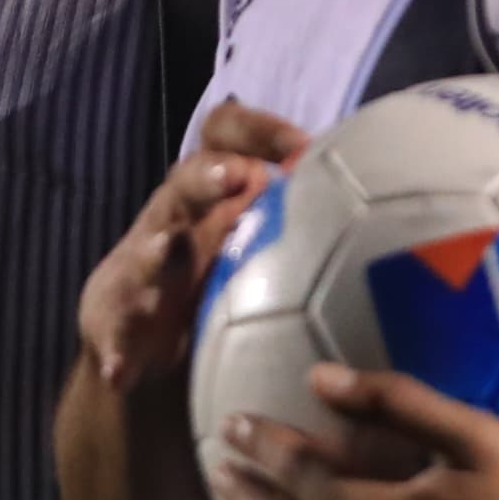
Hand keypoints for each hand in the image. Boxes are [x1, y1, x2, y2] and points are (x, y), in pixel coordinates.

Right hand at [77, 101, 306, 394]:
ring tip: (170, 248)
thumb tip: (388, 203)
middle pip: (185, 182)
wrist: (151, 361)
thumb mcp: (260, 253)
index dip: (258, 130)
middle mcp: (173, 221)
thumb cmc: (223, 296)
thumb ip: (303, 224)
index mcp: (211, 196)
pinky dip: (117, 348)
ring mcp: (138, 271)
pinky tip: (122, 370)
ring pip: (145, 250)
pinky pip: (111, 331)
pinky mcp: (110, 320)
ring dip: (159, 249)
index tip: (303, 146)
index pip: (226, 137)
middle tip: (236, 179)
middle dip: (208, 177)